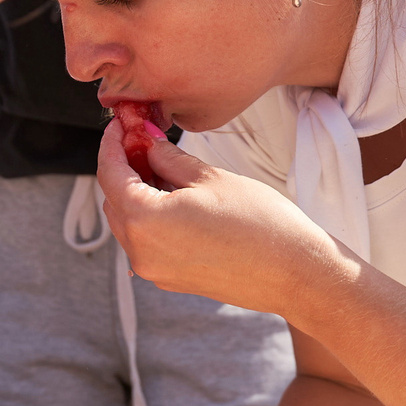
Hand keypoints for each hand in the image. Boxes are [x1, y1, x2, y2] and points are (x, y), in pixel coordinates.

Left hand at [96, 119, 346, 321]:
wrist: (295, 273)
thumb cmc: (259, 223)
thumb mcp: (209, 178)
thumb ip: (168, 158)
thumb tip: (147, 141)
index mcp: (144, 221)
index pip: (110, 175)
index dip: (112, 145)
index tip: (120, 125)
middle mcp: (140, 252)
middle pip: (114, 201)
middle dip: (124, 169)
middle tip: (143, 141)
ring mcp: (154, 270)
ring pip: (129, 224)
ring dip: (137, 194)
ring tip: (163, 167)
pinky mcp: (171, 279)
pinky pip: (147, 242)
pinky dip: (151, 217)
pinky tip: (174, 197)